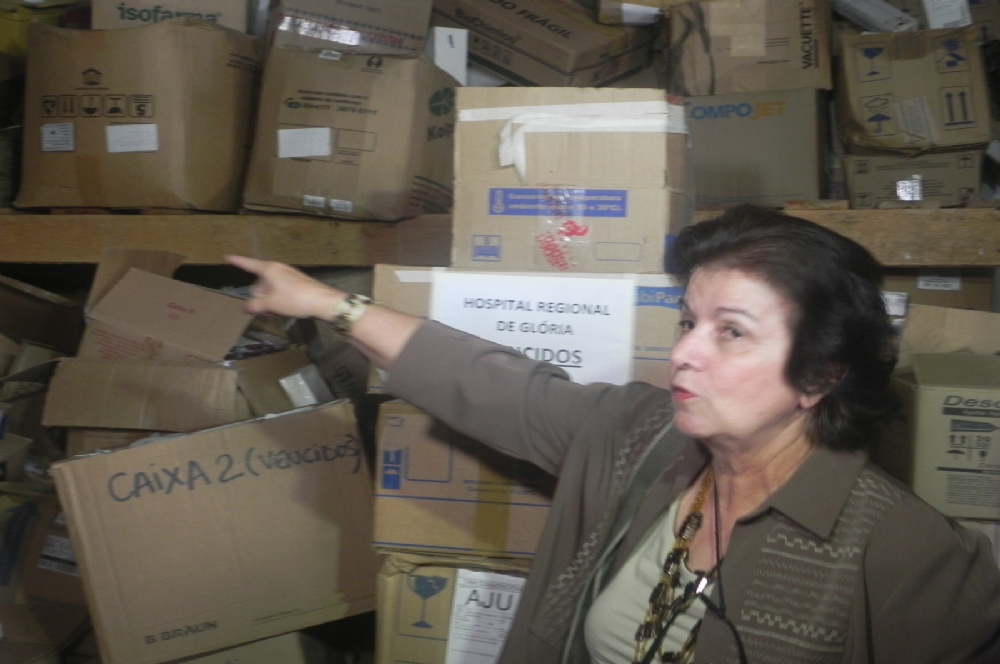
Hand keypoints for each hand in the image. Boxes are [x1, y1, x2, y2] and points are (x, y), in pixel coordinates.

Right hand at [225, 255, 342, 319]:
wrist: (322, 302)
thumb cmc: (294, 299)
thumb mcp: (270, 304)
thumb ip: (255, 305)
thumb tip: (245, 307)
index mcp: (269, 269)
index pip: (248, 264)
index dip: (237, 261)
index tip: (226, 256)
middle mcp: (278, 268)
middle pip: (259, 283)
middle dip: (259, 297)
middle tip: (267, 310)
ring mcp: (288, 275)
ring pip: (270, 289)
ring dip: (269, 301)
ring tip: (277, 312)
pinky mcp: (297, 283)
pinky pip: (280, 291)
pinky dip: (278, 300)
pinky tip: (285, 310)